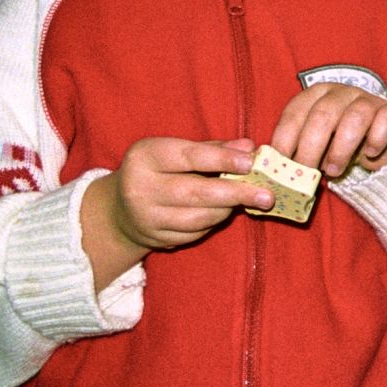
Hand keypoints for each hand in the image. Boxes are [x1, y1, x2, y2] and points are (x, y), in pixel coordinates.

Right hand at [81, 137, 266, 290]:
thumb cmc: (159, 170)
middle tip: (266, 195)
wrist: (120, 210)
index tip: (251, 162)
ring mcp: (146, 217)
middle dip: (235, 193)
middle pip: (195, 192)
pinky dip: (213, 223)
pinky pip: (194, 233)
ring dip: (227, 209)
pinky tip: (223, 212)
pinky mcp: (155, 239)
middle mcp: (140, 187)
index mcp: (146, 156)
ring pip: (197, 217)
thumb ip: (214, 148)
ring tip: (245, 200)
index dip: (223, 159)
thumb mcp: (177, 150)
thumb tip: (249, 147)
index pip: (190, 157)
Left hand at [269, 84, 386, 177]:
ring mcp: (368, 99)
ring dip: (341, 149)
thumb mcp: (312, 148)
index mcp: (315, 95)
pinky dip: (375, 141)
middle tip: (307, 172)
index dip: (285, 138)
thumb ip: (294, 152)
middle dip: (311, 147)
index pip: (295, 111)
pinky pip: (384, 122)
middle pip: (323, 114)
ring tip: (335, 172)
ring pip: (354, 118)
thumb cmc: (336, 147)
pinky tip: (368, 156)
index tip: (280, 164)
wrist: (376, 147)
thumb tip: (270, 170)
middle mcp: (341, 92)